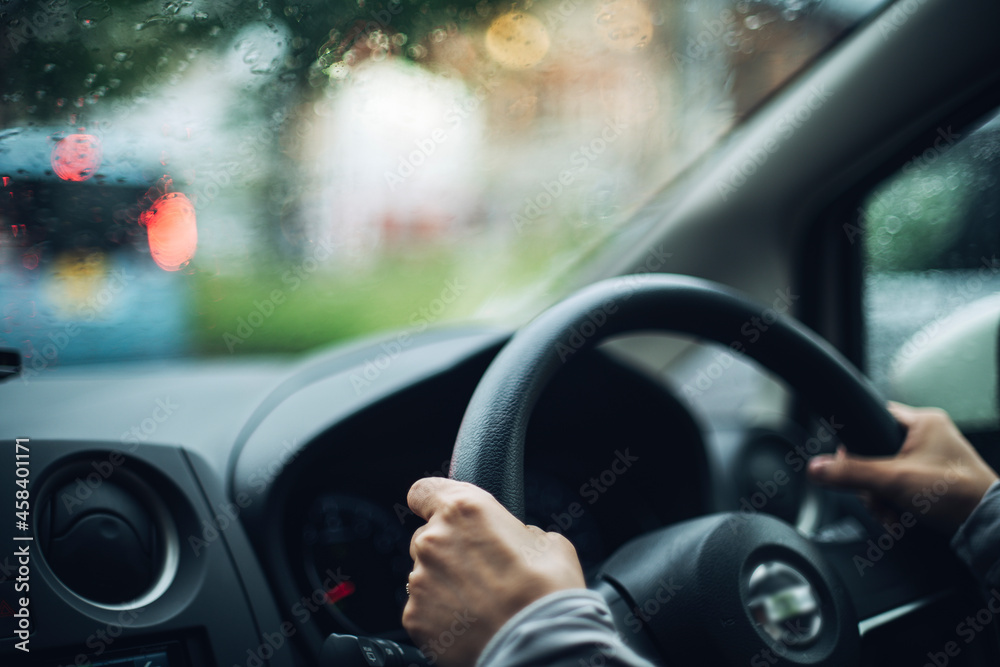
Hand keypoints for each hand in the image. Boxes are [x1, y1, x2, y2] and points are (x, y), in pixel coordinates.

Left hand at [402, 477, 584, 666]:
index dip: (431, 501)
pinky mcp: (414, 616)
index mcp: (465, 510)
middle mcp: (434, 540)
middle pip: (427, 536)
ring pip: (424, 573)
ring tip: (479, 603)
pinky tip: (470, 623)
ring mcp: (420, 579)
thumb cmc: (547, 592)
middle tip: (481, 570)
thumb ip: (519, 532)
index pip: (424, 491)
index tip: (438, 511)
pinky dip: (440, 614)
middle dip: (448, 550)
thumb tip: (516, 539)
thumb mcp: (549, 542)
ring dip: (445, 583)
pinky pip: (423, 608)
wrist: (539, 647)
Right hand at [807, 402, 998, 532]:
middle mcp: (929, 436)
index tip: (849, 462)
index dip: (856, 441)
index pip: (873, 416)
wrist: (988, 526)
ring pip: (887, 474)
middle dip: (872, 484)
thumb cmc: (957, 494)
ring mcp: (933, 459)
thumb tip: (817, 467)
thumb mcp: (894, 480)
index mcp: (923, 421)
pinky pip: (902, 488)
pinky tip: (900, 519)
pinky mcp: (935, 482)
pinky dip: (897, 505)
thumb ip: (851, 473)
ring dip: (883, 499)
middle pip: (876, 453)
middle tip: (878, 498)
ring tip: (892, 515)